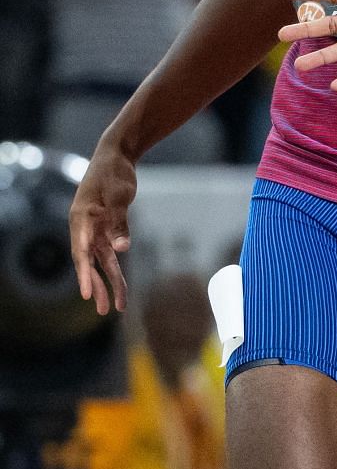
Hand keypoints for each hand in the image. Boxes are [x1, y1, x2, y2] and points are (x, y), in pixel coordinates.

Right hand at [69, 140, 137, 314]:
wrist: (115, 158)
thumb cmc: (114, 174)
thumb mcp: (119, 197)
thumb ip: (119, 223)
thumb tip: (121, 249)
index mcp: (82, 220)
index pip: (82, 253)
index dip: (84, 275)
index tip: (87, 294)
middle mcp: (84, 228)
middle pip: (91, 263)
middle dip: (99, 287)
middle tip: (107, 310)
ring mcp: (95, 229)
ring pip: (101, 262)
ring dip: (109, 283)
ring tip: (116, 307)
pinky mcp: (106, 228)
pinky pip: (110, 253)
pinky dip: (114, 268)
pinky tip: (118, 284)